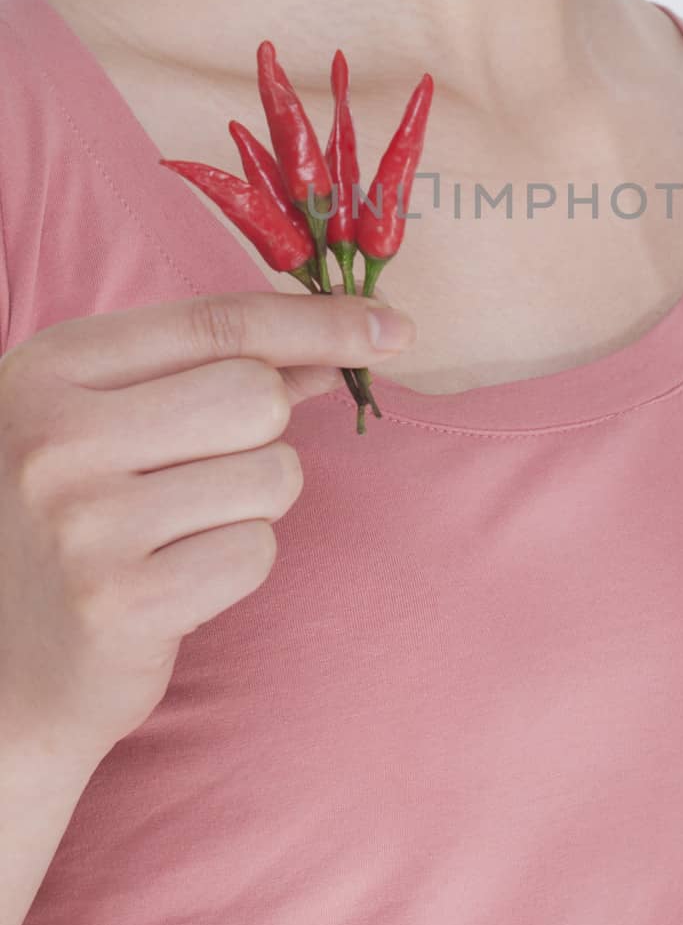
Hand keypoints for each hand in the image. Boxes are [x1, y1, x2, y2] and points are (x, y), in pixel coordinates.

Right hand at [0, 290, 412, 766]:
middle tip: (206, 475)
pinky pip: (255, 552)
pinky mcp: (121, 602)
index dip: (317, 322)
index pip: (216, 323)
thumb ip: (211, 373)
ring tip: (178, 532)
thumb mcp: (106, 422)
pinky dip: (237, 564)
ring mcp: (83, 521)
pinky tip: (176, 580)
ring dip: (252, 504)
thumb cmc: (69, 524)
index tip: (392, 328)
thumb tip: (339, 343)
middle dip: (263, 435)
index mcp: (49, 369)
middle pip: (255, 396)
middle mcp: (55, 437)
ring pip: (271, 474)